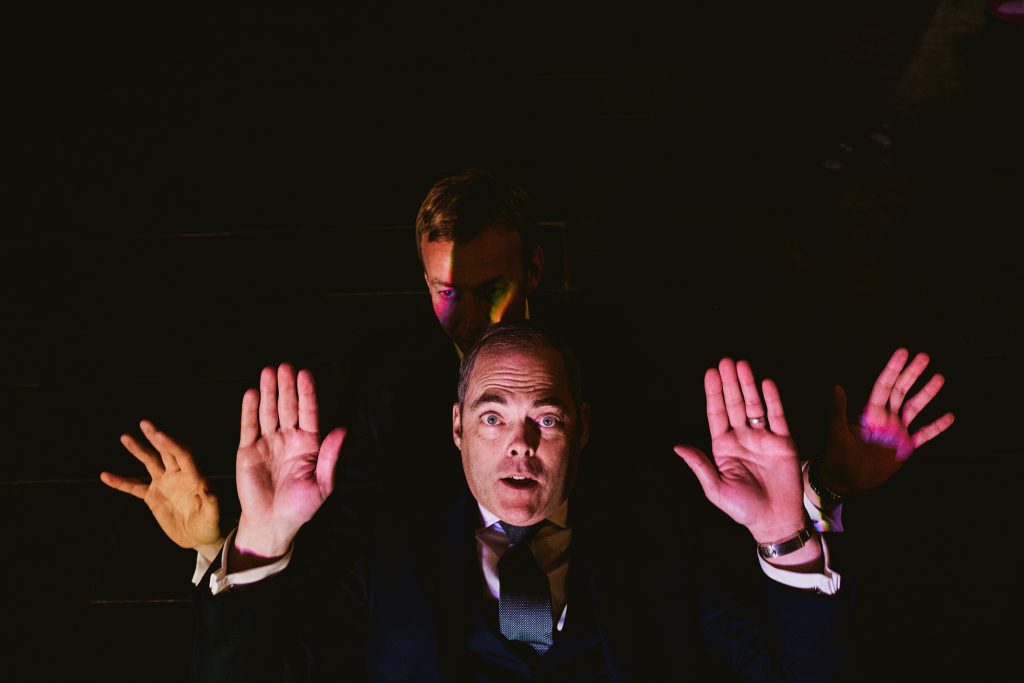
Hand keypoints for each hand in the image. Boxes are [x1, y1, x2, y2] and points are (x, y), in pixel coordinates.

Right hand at [100, 420, 223, 561]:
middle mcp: (178, 476)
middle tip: (145, 423)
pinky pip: (134, 487)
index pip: (183, 455)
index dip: (171, 444)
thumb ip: (211, 500)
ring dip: (138, 450)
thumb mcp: (213, 514)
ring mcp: (164, 484)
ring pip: (149, 462)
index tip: (159, 434)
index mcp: (194, 476)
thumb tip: (207, 486)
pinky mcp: (152, 496)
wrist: (199, 539)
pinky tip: (105, 475)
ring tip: (125, 437)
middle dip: (155, 438)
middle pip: (166, 452)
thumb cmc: (210, 525)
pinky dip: (120, 482)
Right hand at [234, 363, 344, 558]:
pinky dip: (250, 410)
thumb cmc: (301, 506)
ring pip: (268, 411)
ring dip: (269, 392)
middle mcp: (288, 439)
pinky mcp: (248, 451)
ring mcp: (268, 443)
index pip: (309, 413)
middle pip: (288, 407)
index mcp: (309, 444)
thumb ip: (330, 456)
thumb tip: (342, 429)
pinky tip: (252, 393)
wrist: (273, 523)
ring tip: (268, 371)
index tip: (305, 374)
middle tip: (285, 366)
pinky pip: (249, 426)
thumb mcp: (322, 484)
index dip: (307, 393)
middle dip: (287, 386)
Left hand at [675, 359, 806, 544]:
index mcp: (723, 447)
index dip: (713, 394)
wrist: (775, 521)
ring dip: (748, 385)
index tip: (710, 373)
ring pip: (755, 405)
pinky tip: (765, 383)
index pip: (717, 414)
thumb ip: (699, 465)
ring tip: (742, 365)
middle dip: (730, 383)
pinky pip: (777, 416)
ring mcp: (763, 438)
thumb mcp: (715, 489)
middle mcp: (742, 438)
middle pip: (735, 404)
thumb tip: (677, 446)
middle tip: (725, 361)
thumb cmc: (743, 509)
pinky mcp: (783, 442)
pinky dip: (772, 399)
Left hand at [821, 348, 953, 496]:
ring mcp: (897, 431)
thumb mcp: (836, 434)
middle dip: (912, 374)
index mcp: (869, 412)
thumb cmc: (836, 457)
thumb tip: (836, 387)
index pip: (884, 386)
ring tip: (939, 377)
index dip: (893, 369)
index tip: (902, 353)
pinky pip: (924, 434)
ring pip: (914, 407)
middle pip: (901, 391)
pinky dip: (936, 426)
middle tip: (924, 357)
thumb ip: (837, 412)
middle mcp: (885, 418)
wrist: (846, 481)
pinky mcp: (905, 447)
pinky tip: (949, 416)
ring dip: (926, 394)